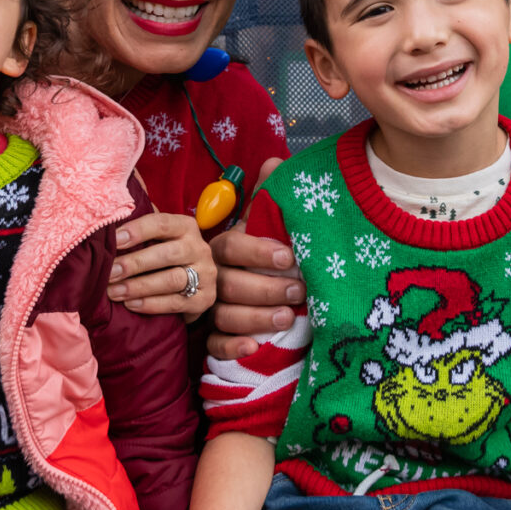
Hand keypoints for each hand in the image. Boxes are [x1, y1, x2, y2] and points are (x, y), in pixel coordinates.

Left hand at [108, 213, 217, 317]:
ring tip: (114, 292)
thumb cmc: (164, 254)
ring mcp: (205, 275)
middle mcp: (200, 248)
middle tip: (109, 273)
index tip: (113, 240)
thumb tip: (116, 197)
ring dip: (139, 287)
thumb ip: (141, 218)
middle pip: (167, 254)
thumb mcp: (157, 235)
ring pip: (172, 280)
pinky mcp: (205, 299)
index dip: (137, 230)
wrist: (194, 283)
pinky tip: (130, 305)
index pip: (162, 224)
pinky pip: (176, 303)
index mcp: (186, 227)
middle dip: (135, 264)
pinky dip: (151, 304)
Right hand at [207, 202, 305, 364]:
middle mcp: (214, 277)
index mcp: (225, 248)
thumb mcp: (264, 226)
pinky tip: (253, 348)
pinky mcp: (212, 337)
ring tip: (288, 319)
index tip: (289, 257)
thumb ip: (267, 197)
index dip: (258, 252)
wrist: (251, 292)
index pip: (232, 247)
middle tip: (299, 291)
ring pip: (224, 316)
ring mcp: (211, 309)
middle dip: (266, 289)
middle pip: (230, 284)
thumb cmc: (259, 256)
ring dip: (255, 318)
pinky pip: (214, 346)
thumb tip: (274, 162)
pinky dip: (232, 348)